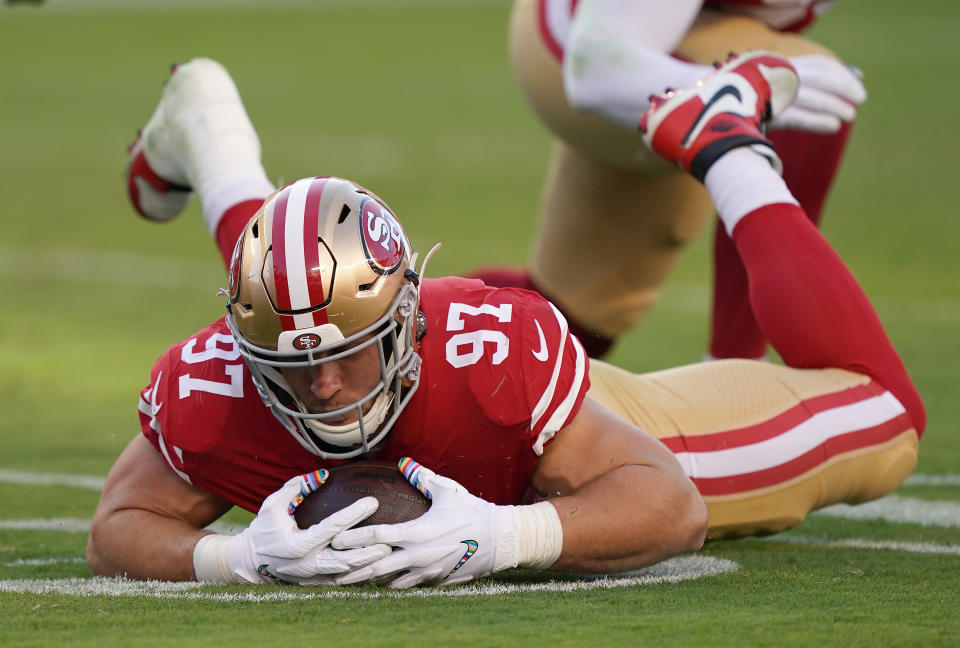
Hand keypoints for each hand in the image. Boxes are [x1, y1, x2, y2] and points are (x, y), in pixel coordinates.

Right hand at [223, 470, 391, 584]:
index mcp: (296, 543)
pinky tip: (376, 569)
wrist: (248, 560)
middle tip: (389, 538)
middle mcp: (305, 563)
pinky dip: (357, 576)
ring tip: (389, 554)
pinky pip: (340, 583)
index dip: (353, 514)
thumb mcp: (274, 504)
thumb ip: (297, 487)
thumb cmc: (263, 527)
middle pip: (343, 558)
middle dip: (367, 549)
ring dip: (367, 564)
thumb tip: (323, 474)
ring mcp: (309, 576)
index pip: (331, 527)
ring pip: (344, 574)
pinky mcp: (313, 584)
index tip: (373, 501)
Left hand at [332, 458, 519, 588]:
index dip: (354, 537)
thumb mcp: (448, 491)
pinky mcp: (435, 580)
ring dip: (369, 580)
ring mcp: (426, 572)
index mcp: (417, 532)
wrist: (500, 540)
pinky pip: (407, 585)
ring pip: (389, 581)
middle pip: (376, 566)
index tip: (335, 538)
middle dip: (352, 569)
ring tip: (349, 580)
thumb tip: (404, 463)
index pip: (377, 536)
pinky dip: (391, 584)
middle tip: (331, 569)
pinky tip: (380, 583)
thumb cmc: (472, 512)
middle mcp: (418, 555)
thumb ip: (423, 477)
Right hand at [769, 54, 866, 132]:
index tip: (860, 84)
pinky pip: (799, 117)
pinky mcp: (769, 115)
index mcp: (785, 65)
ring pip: (812, 97)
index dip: (843, 74)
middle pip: (820, 78)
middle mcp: (779, 77)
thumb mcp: (790, 83)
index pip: (821, 65)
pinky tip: (834, 126)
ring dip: (836, 106)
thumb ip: (822, 78)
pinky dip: (820, 121)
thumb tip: (859, 74)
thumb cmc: (767, 99)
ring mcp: (773, 96)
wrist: (724, 117)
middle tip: (861, 99)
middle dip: (845, 87)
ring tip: (850, 115)